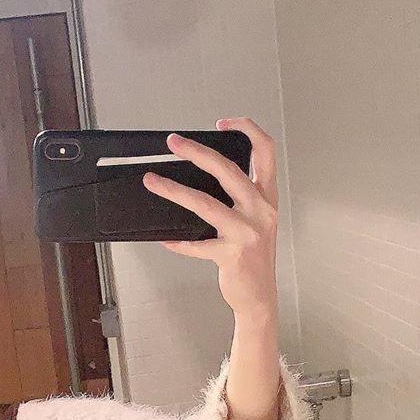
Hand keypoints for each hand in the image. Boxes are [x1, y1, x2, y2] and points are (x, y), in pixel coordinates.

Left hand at [142, 117, 279, 322]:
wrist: (260, 296)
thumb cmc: (253, 257)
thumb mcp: (255, 222)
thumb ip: (238, 199)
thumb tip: (199, 178)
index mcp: (267, 198)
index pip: (266, 152)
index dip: (247, 130)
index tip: (224, 122)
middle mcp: (261, 210)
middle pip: (228, 170)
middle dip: (198, 152)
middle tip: (173, 143)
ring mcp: (247, 232)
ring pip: (205, 203)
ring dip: (174, 190)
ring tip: (152, 181)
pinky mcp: (231, 254)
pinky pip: (196, 244)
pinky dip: (178, 241)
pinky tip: (164, 239)